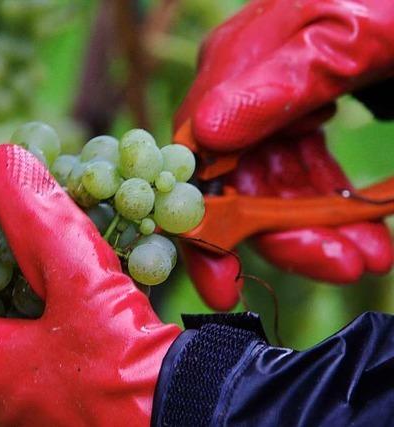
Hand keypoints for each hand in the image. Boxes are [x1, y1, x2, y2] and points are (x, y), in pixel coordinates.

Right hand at [176, 0, 393, 309]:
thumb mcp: (348, 36)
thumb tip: (208, 135)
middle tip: (345, 266)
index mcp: (235, 66)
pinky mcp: (301, 113)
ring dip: (317, 228)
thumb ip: (280, 81)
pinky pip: (300, 171)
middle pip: (237, 184)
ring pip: (273, 186)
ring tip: (370, 253)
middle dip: (286, 235)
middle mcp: (240, 91)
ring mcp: (271, 104)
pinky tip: (362, 223)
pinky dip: (329, 203)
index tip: (223, 284)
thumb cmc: (389, 0)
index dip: (201, 229)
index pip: (194, 160)